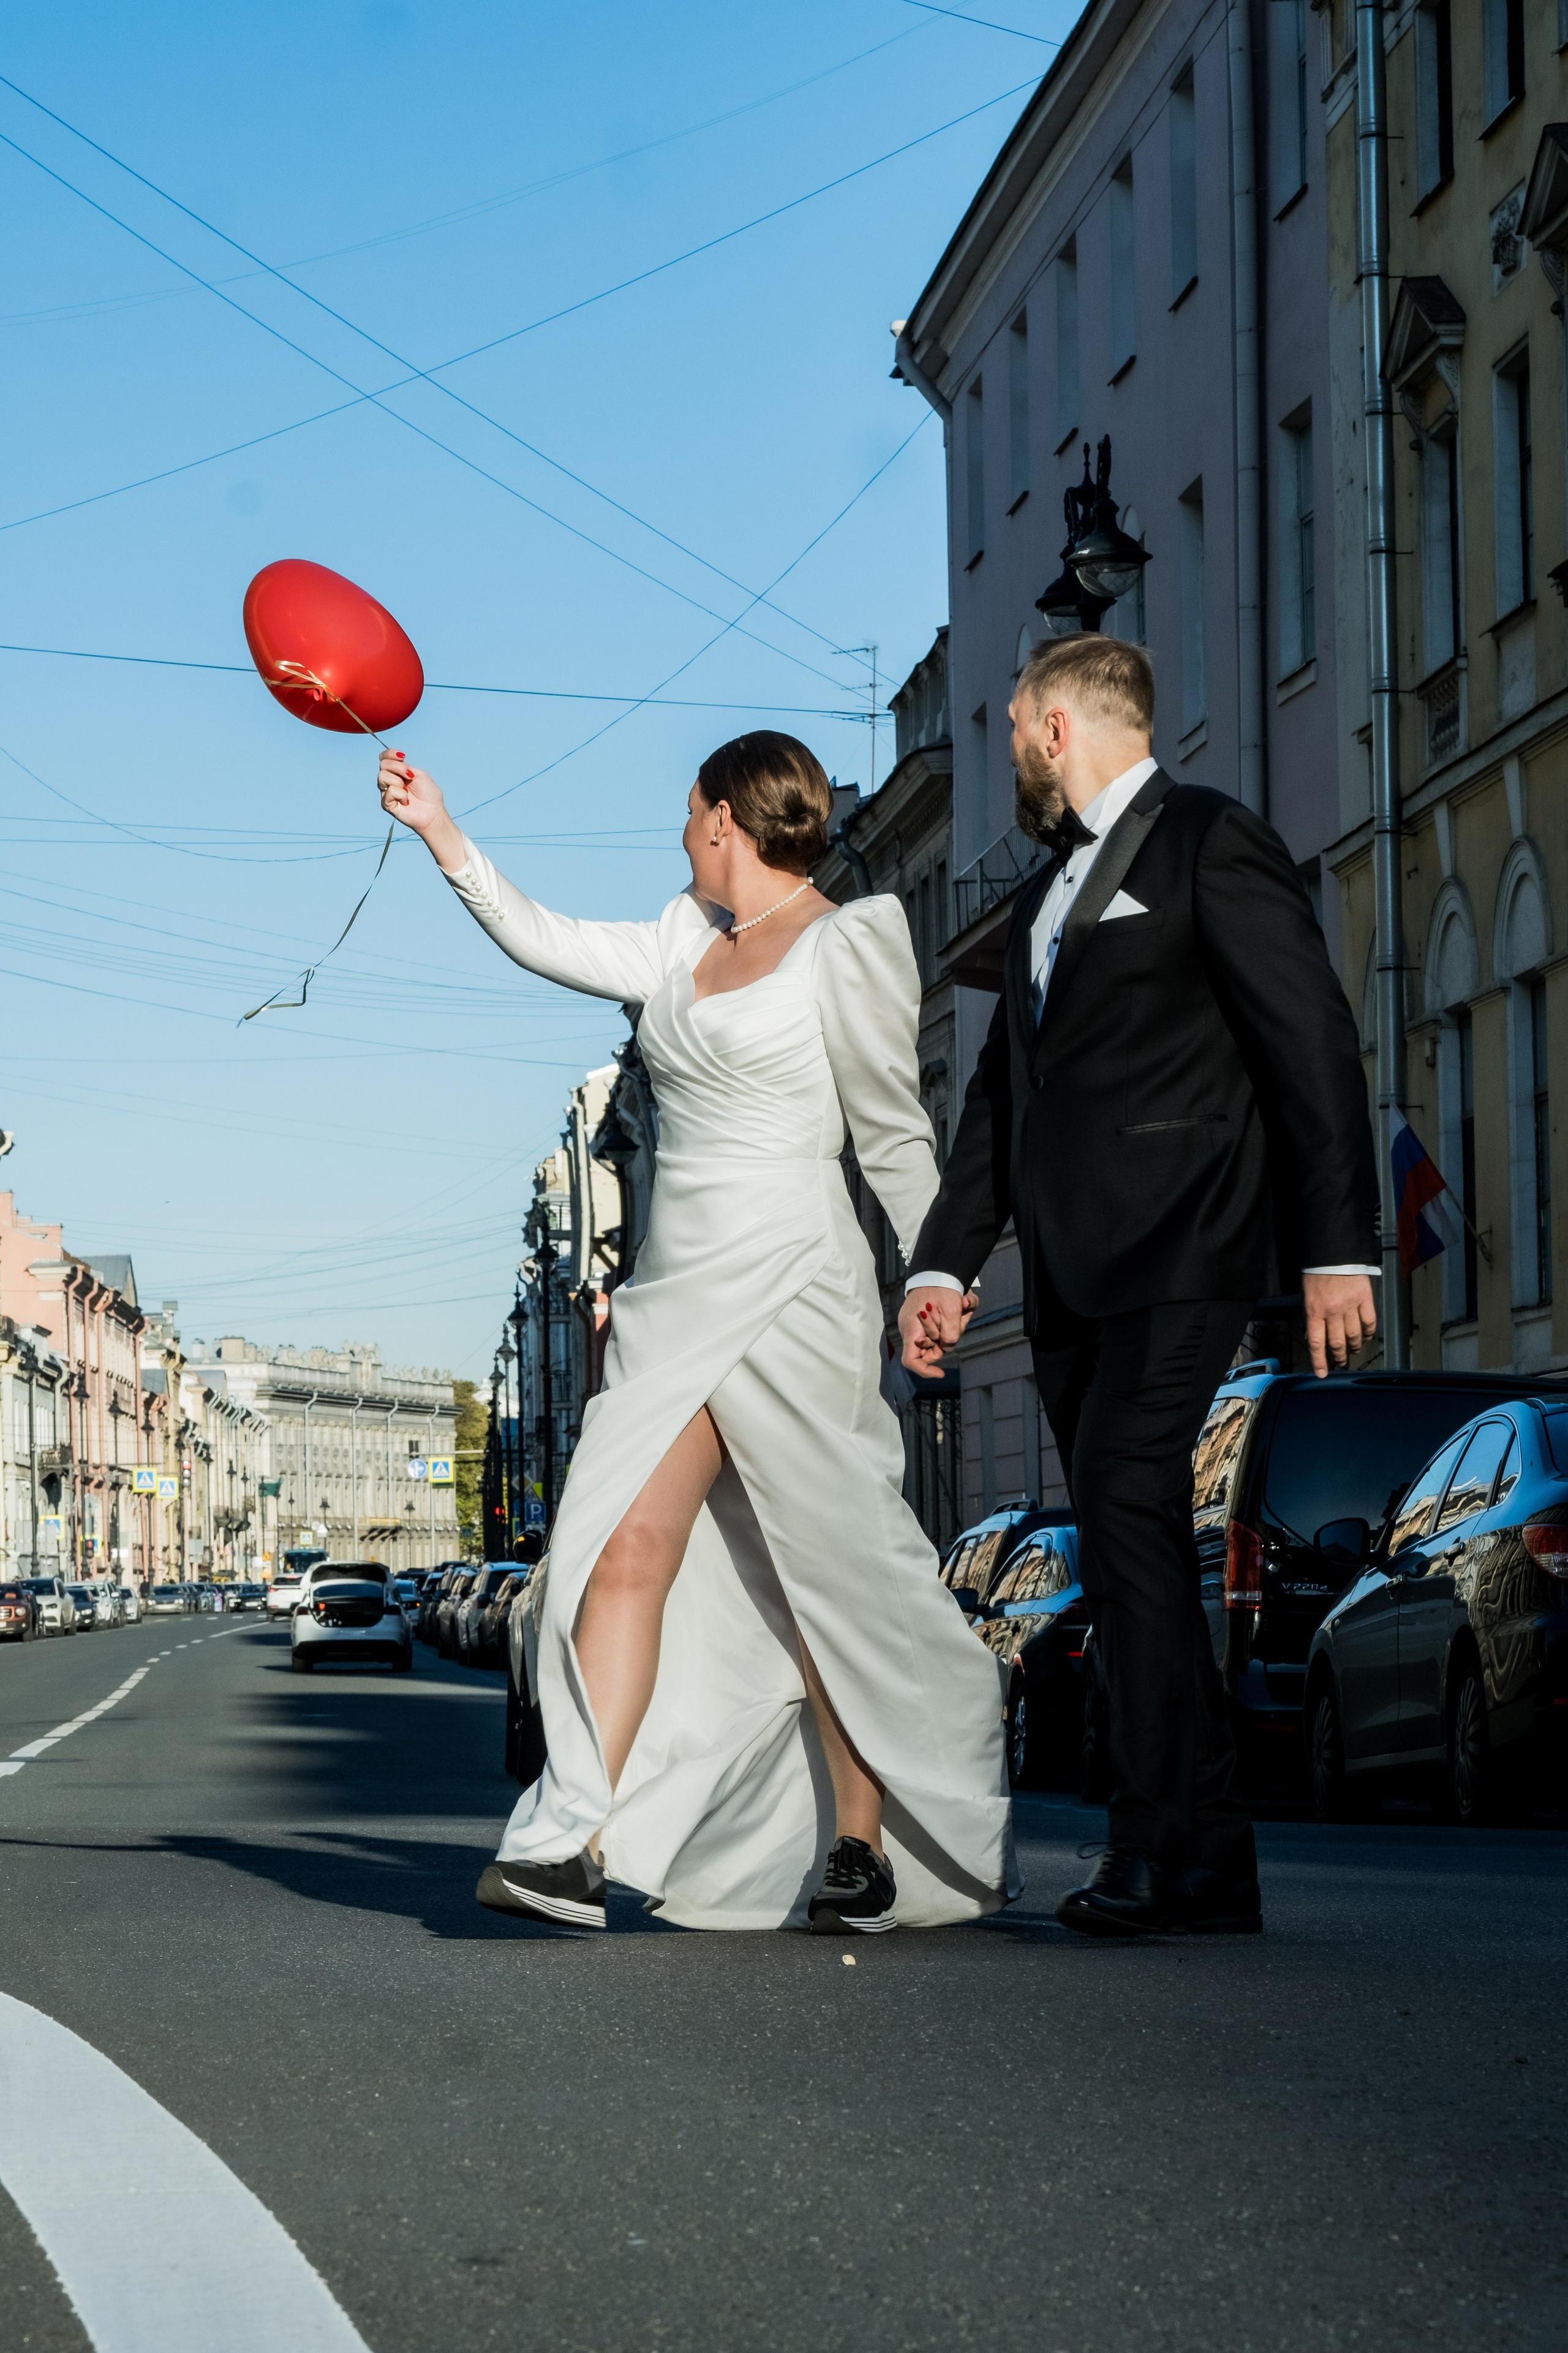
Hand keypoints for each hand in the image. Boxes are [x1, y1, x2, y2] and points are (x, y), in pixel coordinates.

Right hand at [377, 749, 465, 870]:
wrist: (433, 813)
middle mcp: (389, 781)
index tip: (403, 756)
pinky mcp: (386, 804)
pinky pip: (389, 791)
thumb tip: (394, 761)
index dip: (390, 753)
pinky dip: (400, 794)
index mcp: (397, 772)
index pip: (384, 758)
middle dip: (399, 768)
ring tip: (407, 791)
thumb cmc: (429, 795)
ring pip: (382, 776)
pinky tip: (406, 802)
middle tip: (411, 777)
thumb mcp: (418, 774)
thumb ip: (404, 766)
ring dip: (399, 781)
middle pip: (383, 764)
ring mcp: (386, 792)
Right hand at [898, 1285, 976, 1376]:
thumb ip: (951, 1334)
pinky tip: (961, 1304)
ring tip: (962, 1305)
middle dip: (949, 1337)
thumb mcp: (952, 1310)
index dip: (925, 1370)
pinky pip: (941, 1327)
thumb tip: (948, 1346)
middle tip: (959, 1317)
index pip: (911, 1360)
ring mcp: (918, 1324)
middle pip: (931, 1349)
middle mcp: (912, 1329)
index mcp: (913, 1329)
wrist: (939, 1267)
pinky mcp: (925, 1319)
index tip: (941, 1373)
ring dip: (955, 1325)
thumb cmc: (942, 1286)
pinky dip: (953, 1320)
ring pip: (939, 1338)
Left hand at [1302, 1273, 1376, 1378]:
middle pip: (1337, 1343)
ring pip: (1354, 1336)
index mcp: (1314, 1311)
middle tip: (1340, 1362)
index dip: (1319, 1361)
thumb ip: (1311, 1316)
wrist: (1332, 1252)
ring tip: (1353, 1351)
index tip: (1321, 1373)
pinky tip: (1366, 1336)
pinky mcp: (1365, 1298)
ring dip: (1354, 1347)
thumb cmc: (1317, 1273)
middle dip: (1338, 1357)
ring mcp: (1350, 1305)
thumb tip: (1315, 1336)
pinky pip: (1369, 1322)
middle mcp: (1332, 1311)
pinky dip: (1368, 1333)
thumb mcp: (1306, 1296)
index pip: (1316, 1343)